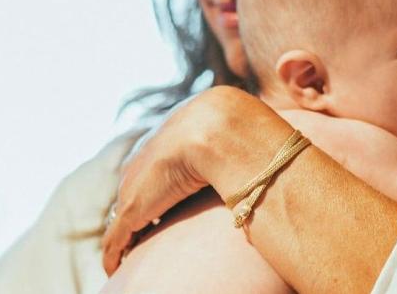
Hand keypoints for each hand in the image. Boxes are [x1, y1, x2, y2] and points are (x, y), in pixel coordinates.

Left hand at [100, 86, 292, 274]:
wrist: (218, 129)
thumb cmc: (238, 129)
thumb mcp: (241, 132)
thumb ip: (248, 142)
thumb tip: (282, 145)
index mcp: (172, 136)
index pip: (160, 164)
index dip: (162, 183)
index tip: (168, 198)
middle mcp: (149, 159)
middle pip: (137, 188)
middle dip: (139, 207)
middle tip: (144, 229)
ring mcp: (139, 184)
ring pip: (125, 214)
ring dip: (126, 233)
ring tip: (129, 250)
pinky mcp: (132, 209)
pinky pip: (118, 237)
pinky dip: (114, 252)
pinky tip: (114, 267)